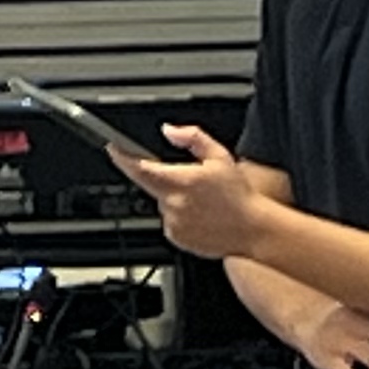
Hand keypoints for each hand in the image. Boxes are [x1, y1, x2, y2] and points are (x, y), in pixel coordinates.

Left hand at [121, 122, 265, 260]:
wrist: (255, 230)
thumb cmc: (240, 195)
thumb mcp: (220, 157)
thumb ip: (192, 137)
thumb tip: (169, 130)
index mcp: (181, 181)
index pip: (139, 168)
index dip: (122, 157)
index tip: (113, 149)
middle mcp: (173, 203)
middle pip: (150, 185)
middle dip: (160, 179)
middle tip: (185, 180)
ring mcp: (173, 223)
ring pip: (162, 204)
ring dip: (173, 198)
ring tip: (201, 201)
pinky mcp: (177, 237)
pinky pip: (170, 221)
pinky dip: (179, 216)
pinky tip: (200, 215)